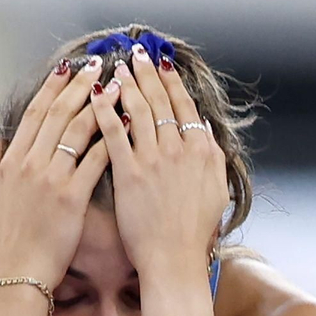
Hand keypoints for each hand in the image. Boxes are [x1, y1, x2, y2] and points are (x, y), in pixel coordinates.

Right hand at [0, 55, 114, 289]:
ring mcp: (50, 180)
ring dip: (98, 104)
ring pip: (76, 131)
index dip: (52, 88)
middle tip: (97, 64)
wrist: (19, 274)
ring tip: (117, 85)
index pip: (34, 115)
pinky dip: (110, 140)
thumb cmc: (6, 241)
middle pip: (57, 114)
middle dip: (79, 85)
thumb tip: (0, 141)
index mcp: (12, 162)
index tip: (67, 68)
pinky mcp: (71, 198)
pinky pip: (94, 161)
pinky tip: (126, 124)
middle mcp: (30, 165)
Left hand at [90, 45, 227, 275]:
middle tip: (136, 54)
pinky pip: (115, 133)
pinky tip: (97, 95)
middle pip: (161, 101)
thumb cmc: (193, 234)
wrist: (174, 261)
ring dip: (127, 84)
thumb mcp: (217, 191)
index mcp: (203, 151)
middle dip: (148, 74)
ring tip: (116, 67)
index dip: (172, 82)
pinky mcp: (130, 174)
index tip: (162, 65)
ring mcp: (154, 160)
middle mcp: (180, 149)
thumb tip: (206, 136)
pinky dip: (106, 110)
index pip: (185, 106)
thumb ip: (213, 160)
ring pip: (139, 110)